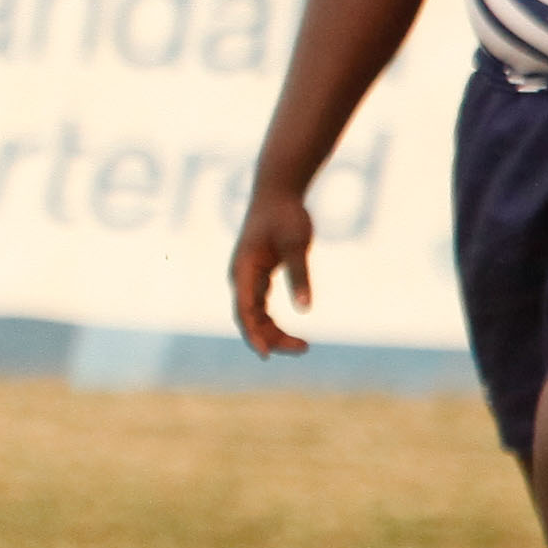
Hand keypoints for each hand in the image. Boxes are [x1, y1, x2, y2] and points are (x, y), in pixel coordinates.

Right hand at [226, 183, 311, 358]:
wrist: (276, 192)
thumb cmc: (285, 215)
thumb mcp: (297, 245)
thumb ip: (300, 276)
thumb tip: (306, 309)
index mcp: (244, 269)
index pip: (245, 310)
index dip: (254, 334)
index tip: (266, 355)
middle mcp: (241, 277)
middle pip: (249, 318)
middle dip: (271, 338)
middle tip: (304, 348)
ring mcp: (248, 277)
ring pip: (255, 316)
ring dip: (273, 333)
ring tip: (303, 346)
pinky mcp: (258, 276)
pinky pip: (260, 308)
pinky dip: (273, 322)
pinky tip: (290, 334)